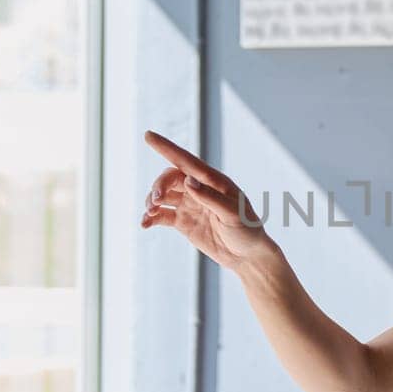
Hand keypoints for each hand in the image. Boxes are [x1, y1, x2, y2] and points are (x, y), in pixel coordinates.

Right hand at [140, 131, 277, 271]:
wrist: (248, 256)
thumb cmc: (247, 230)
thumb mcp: (233, 214)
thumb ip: (210, 198)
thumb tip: (188, 181)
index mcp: (214, 181)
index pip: (187, 161)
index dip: (167, 148)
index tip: (148, 135)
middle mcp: (200, 189)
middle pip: (171, 178)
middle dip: (159, 185)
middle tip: (156, 200)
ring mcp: (190, 205)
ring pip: (164, 195)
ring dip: (152, 200)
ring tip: (150, 211)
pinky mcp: (184, 222)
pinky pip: (162, 215)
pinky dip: (151, 218)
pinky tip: (145, 224)